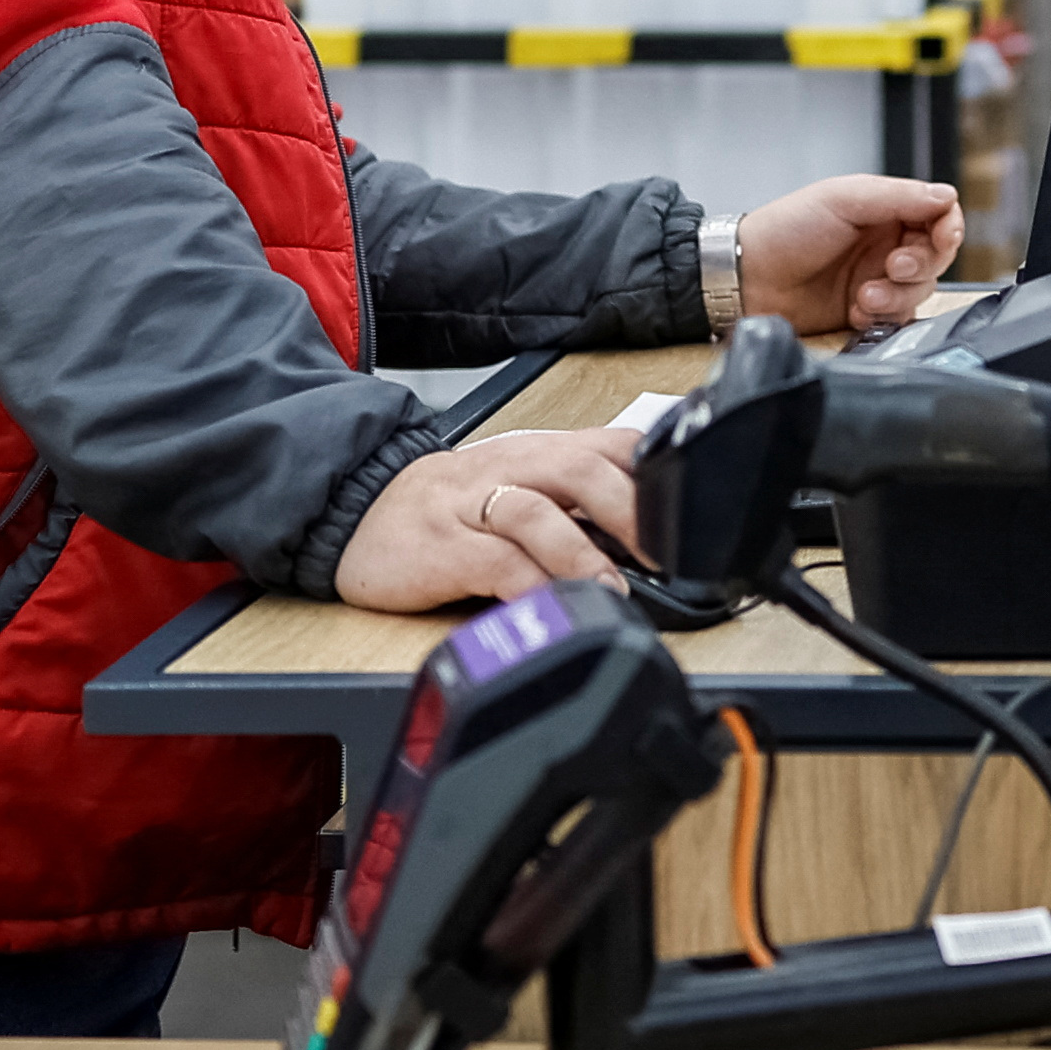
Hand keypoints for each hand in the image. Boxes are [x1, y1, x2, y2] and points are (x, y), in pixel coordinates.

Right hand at [333, 425, 647, 610]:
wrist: (358, 509)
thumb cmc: (453, 505)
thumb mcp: (522, 486)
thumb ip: (579, 501)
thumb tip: (653, 539)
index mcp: (541, 452)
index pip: (614, 444)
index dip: (657, 474)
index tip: (692, 514)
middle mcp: (511, 468)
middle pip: (582, 470)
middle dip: (631, 512)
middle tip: (665, 555)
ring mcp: (473, 506)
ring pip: (537, 513)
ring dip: (583, 555)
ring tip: (614, 591)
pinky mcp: (440, 547)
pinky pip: (492, 562)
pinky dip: (528, 584)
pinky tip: (549, 605)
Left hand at [739, 172, 964, 336]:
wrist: (747, 278)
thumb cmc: (785, 230)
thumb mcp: (843, 199)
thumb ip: (899, 197)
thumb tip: (947, 195)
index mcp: (884, 209)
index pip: (938, 215)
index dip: (948, 227)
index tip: (942, 238)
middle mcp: (885, 243)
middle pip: (936, 256)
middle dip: (921, 264)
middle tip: (894, 267)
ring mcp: (878, 278)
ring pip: (921, 290)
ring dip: (899, 294)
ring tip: (865, 294)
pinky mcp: (867, 311)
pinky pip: (898, 318)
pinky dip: (882, 316)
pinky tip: (856, 309)